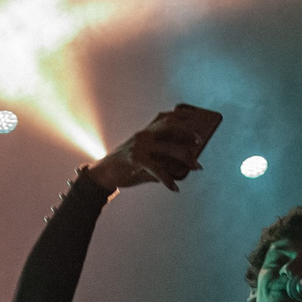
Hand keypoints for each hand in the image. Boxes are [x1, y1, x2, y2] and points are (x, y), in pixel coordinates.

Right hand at [85, 110, 208, 192]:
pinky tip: (175, 188)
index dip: (180, 114)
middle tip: (199, 140)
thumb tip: (183, 167)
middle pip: (169, 127)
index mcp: (145, 132)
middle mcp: (143, 136)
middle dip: (187, 132)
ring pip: (169, 148)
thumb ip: (162, 159)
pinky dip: (168, 180)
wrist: (102, 175)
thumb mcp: (144, 158)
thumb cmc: (125, 166)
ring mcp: (140, 147)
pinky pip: (158, 170)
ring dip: (186, 157)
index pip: (164, 117)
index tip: (195, 114)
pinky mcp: (137, 160)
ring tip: (198, 166)